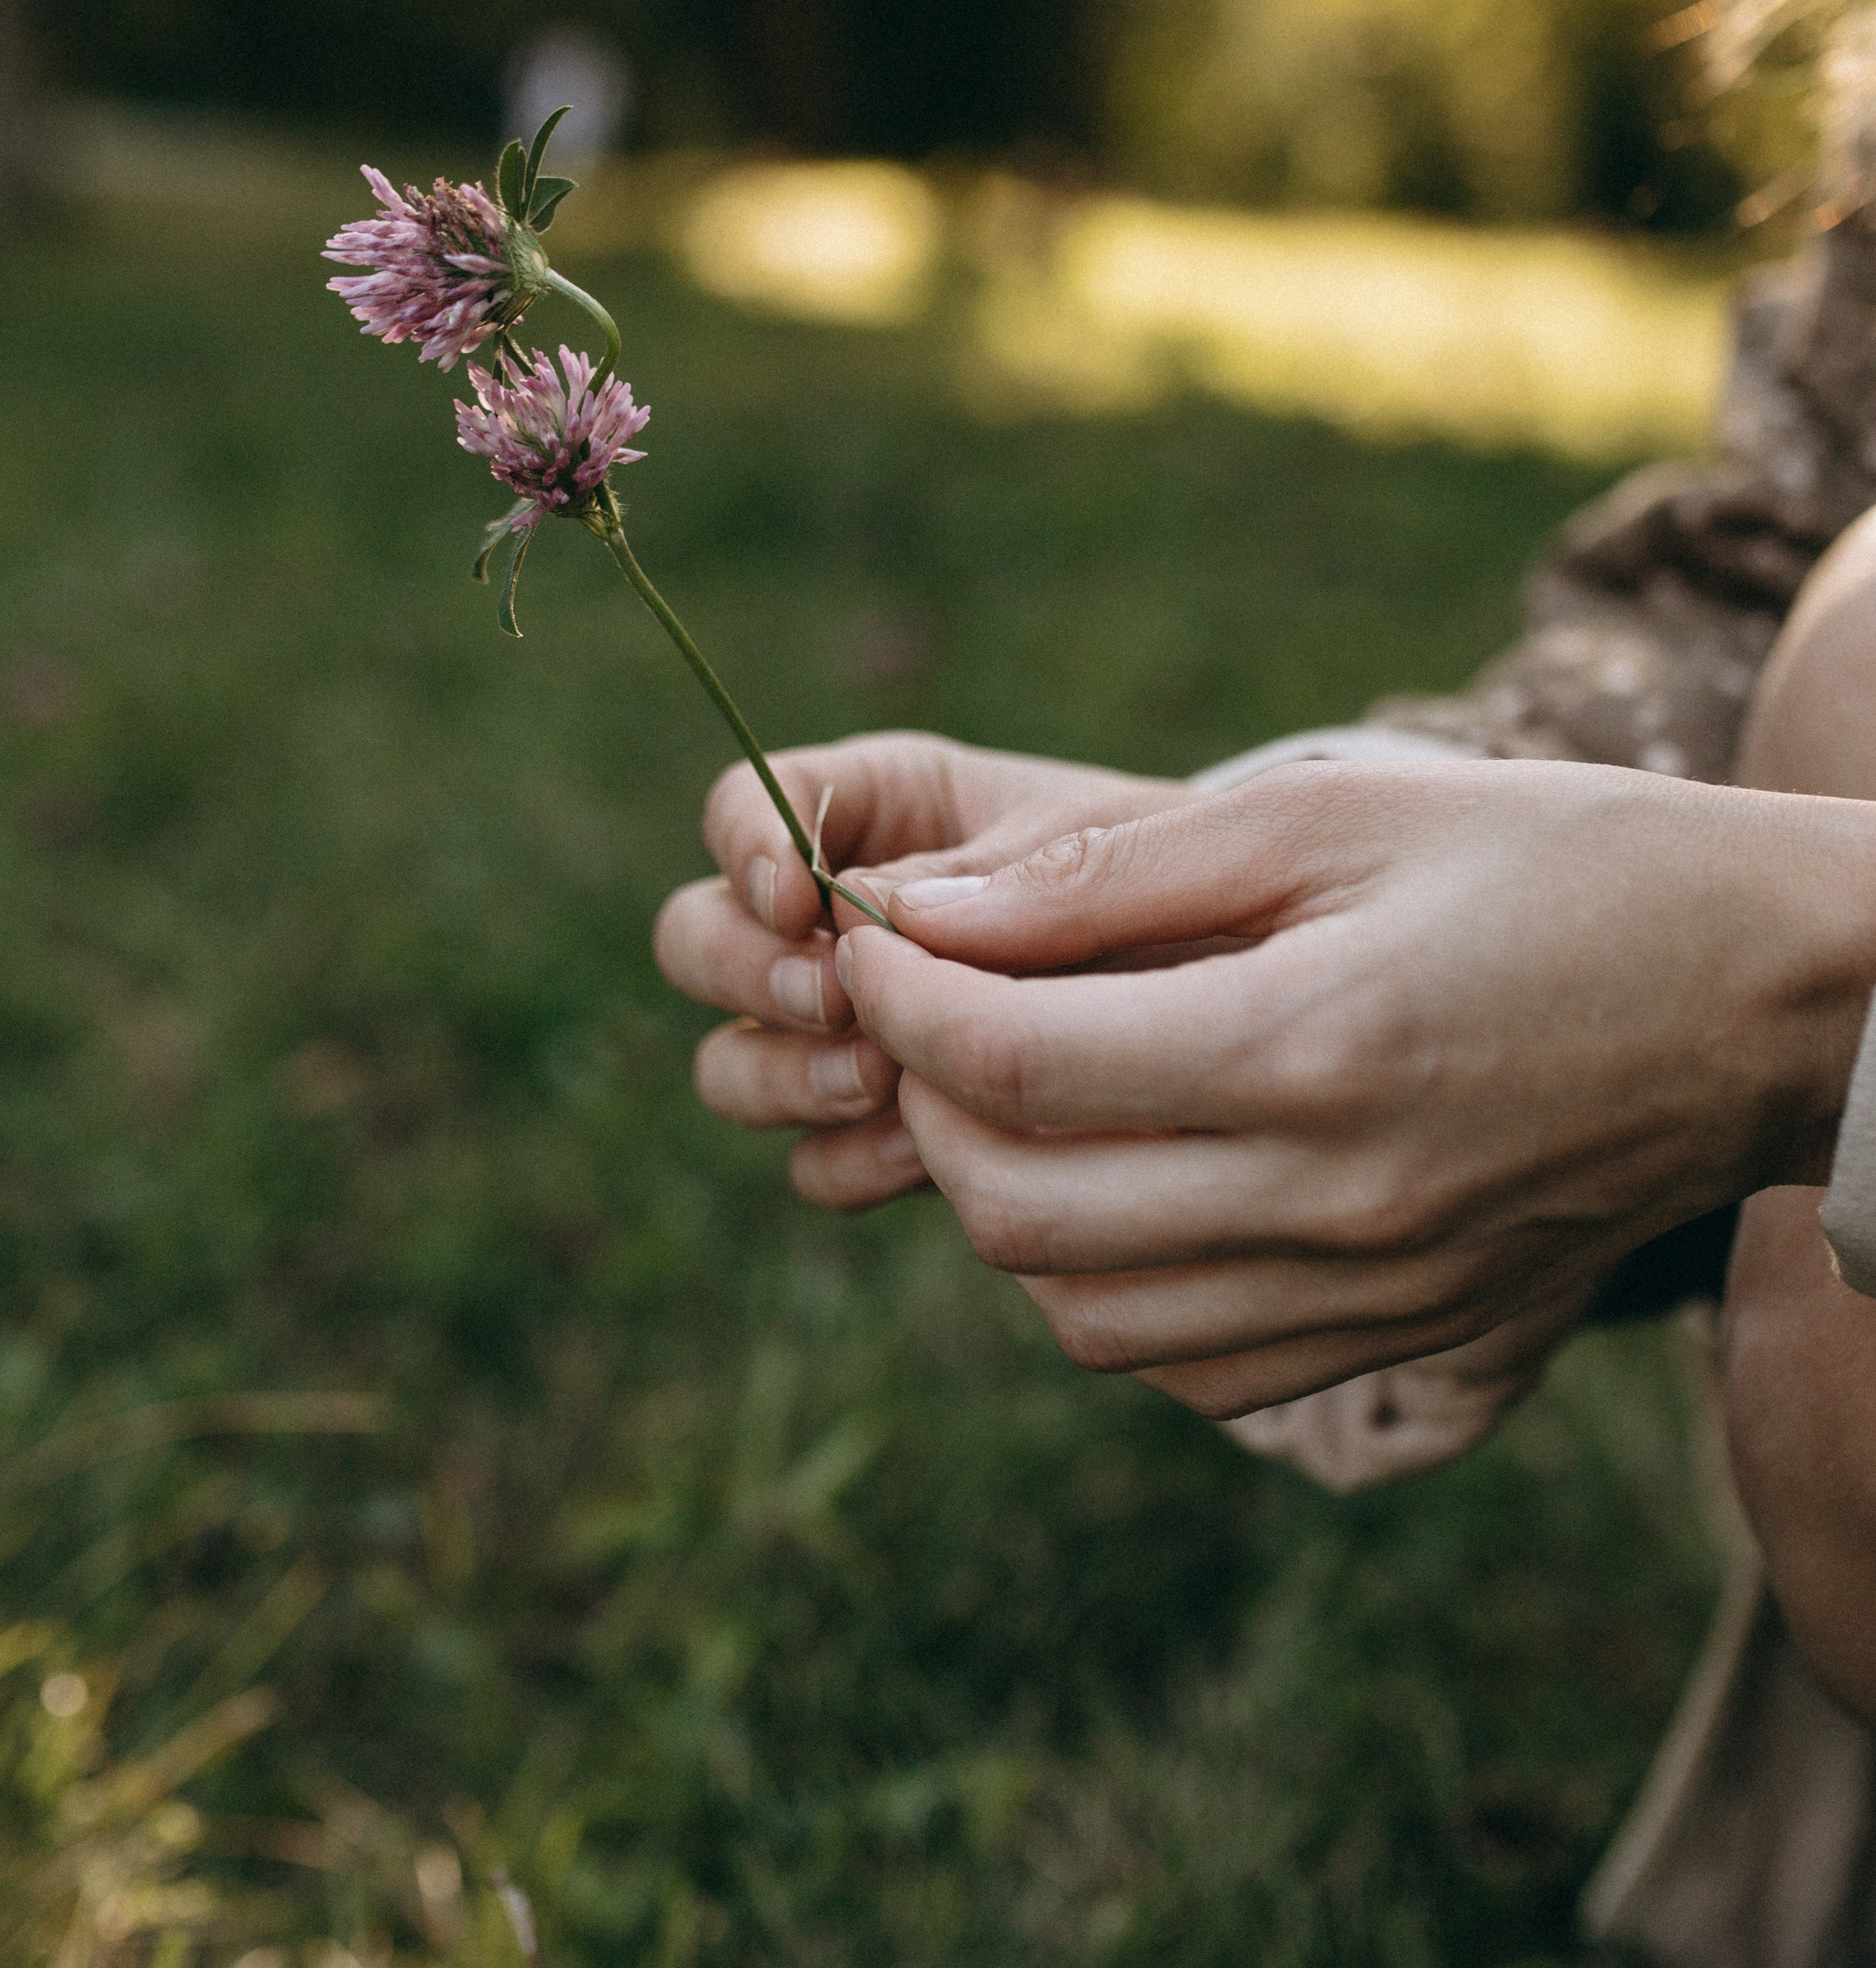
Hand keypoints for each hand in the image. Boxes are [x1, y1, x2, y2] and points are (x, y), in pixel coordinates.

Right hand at [652, 733, 1182, 1209]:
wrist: (1270, 984)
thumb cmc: (1193, 879)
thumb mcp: (1105, 844)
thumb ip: (988, 875)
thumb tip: (864, 920)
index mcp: (880, 808)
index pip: (746, 806)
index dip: (747, 848)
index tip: (802, 897)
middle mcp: (839, 923)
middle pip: (696, 942)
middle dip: (750, 976)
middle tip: (842, 1002)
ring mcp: (855, 1035)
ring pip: (734, 1066)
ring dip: (790, 1076)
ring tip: (888, 1081)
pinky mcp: (895, 1131)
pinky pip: (814, 1161)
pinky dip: (851, 1157)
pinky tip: (927, 1152)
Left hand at [827, 758, 1875, 1413]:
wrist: (1772, 1001)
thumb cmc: (1563, 862)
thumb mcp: (1336, 808)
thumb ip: (1111, 872)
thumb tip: (917, 913)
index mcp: (1315, 1048)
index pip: (1010, 1066)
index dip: (897, 997)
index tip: (871, 933)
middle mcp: (1334, 1204)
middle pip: (1016, 1209)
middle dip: (923, 1099)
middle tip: (928, 1005)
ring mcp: (1370, 1295)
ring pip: (1080, 1315)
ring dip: (1001, 1200)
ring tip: (1016, 1089)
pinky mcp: (1399, 1339)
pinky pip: (1184, 1364)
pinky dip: (1103, 1287)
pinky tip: (1123, 1179)